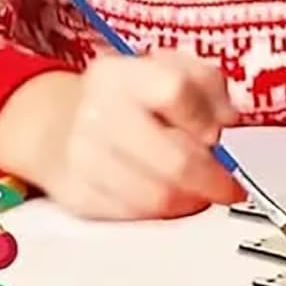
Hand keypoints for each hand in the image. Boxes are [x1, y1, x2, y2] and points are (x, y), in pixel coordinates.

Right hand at [0, 53, 245, 220]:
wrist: (57, 124)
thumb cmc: (124, 98)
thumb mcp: (164, 68)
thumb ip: (206, 84)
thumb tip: (228, 119)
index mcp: (121, 75)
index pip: (175, 90)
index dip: (206, 118)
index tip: (218, 134)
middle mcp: (97, 113)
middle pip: (174, 159)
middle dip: (212, 179)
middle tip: (227, 185)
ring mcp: (84, 158)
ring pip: (158, 198)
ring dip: (190, 201)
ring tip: (197, 192)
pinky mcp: (78, 197)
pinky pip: (136, 218)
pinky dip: (161, 213)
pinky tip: (166, 198)